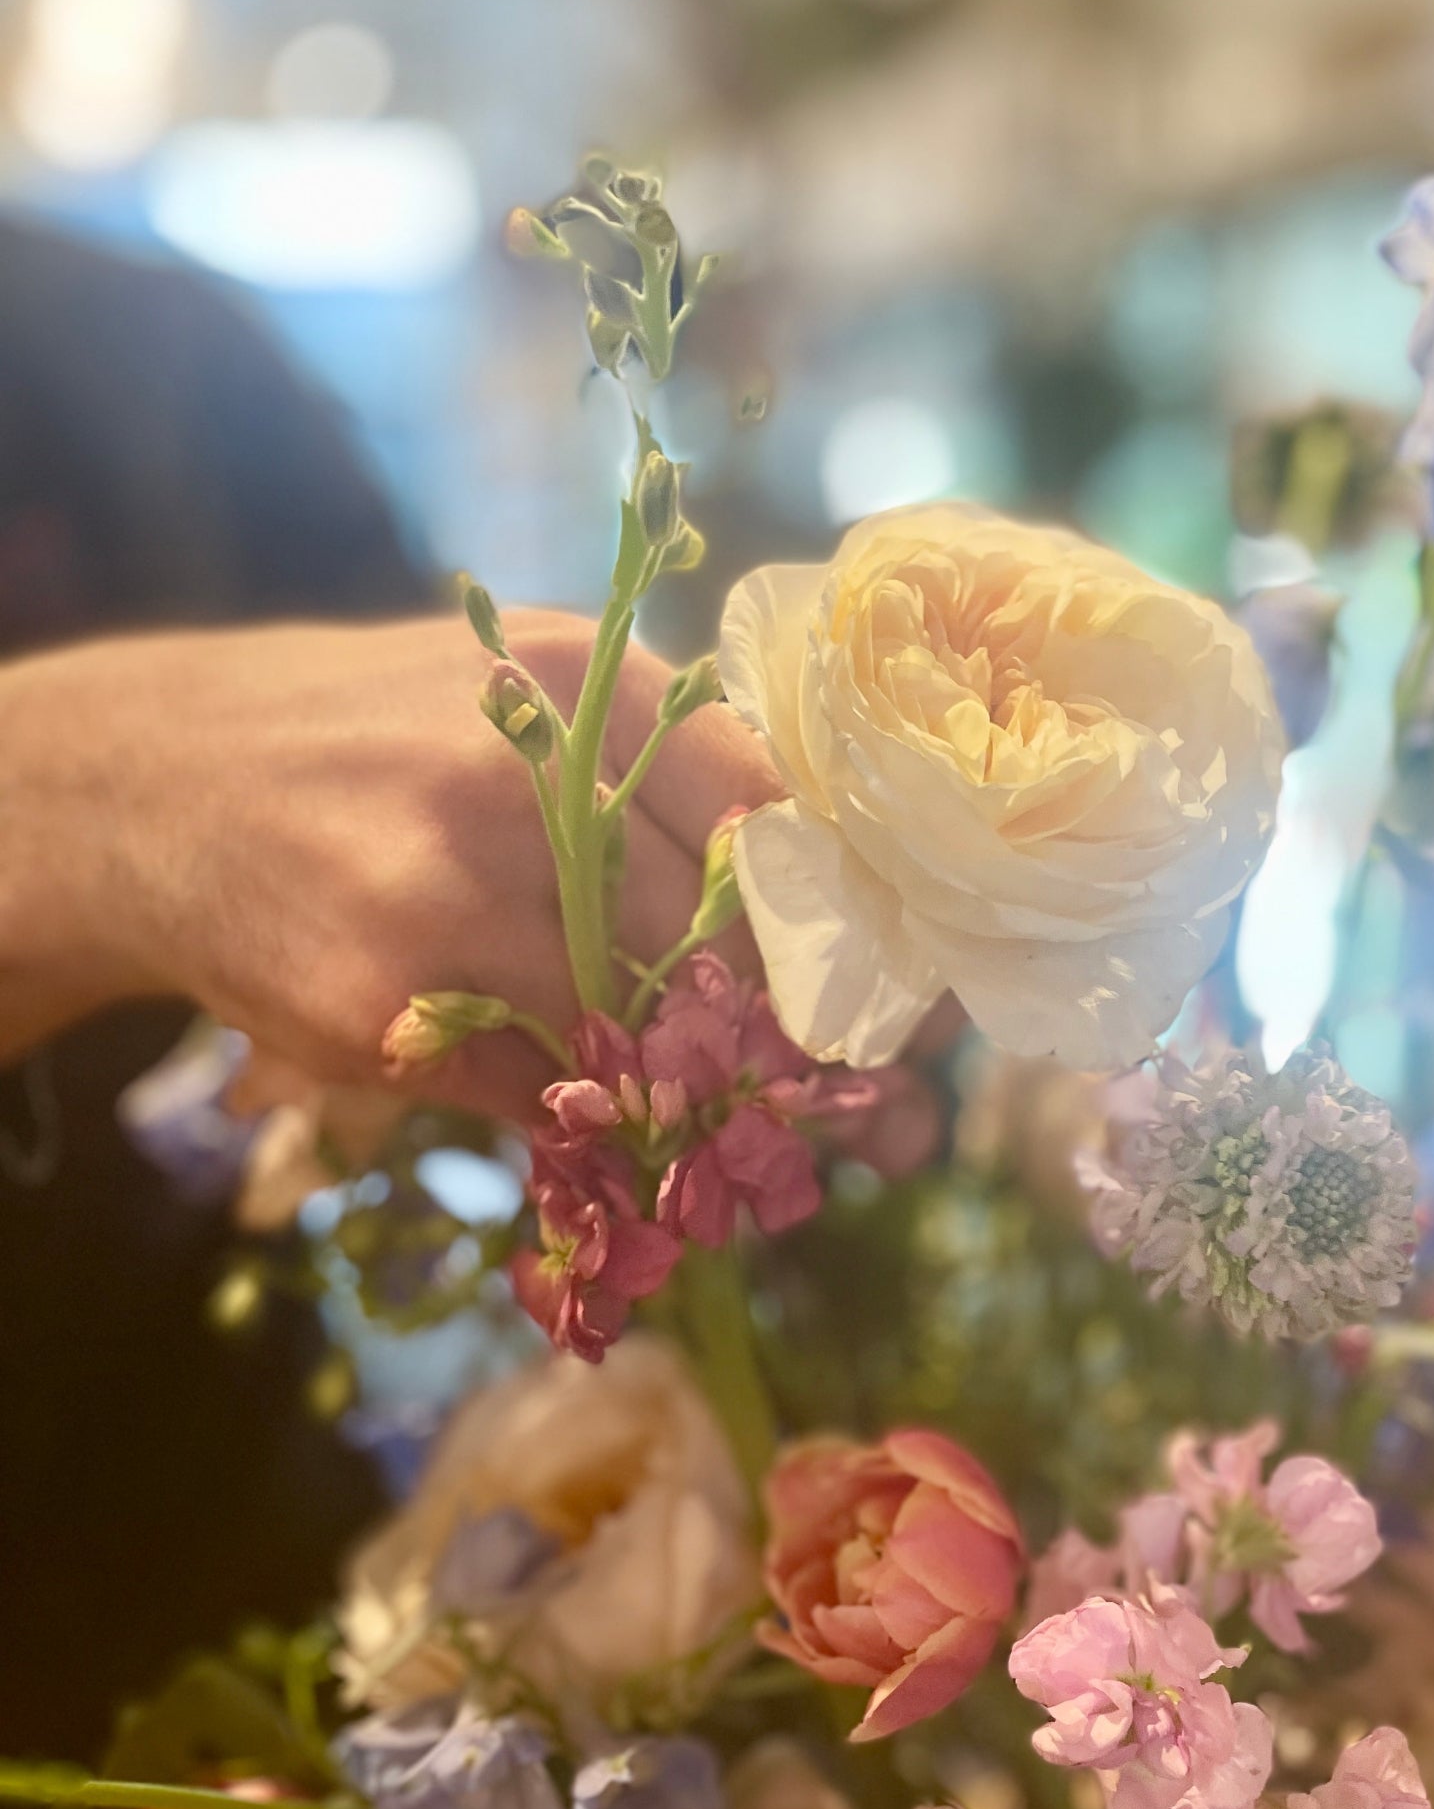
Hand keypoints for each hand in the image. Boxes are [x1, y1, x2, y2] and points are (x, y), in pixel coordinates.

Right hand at [0, 612, 781, 1115]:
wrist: (163, 785)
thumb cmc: (387, 741)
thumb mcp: (530, 693)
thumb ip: (668, 771)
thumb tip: (836, 911)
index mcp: (593, 688)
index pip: (778, 823)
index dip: (847, 927)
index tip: (893, 997)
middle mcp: (530, 785)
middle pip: (728, 943)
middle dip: (795, 1035)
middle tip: (850, 1098)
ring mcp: (450, 899)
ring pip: (646, 1034)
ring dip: (702, 1095)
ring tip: (733, 1116)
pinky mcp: (384, 1009)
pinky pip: (544, 1095)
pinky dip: (591, 1120)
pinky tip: (609, 1116)